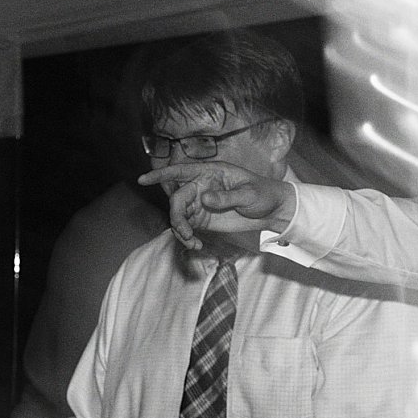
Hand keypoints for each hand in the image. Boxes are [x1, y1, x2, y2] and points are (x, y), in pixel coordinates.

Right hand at [138, 162, 292, 249]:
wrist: (273, 211)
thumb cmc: (264, 194)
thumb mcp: (249, 194)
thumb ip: (226, 197)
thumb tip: (205, 199)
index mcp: (210, 173)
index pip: (181, 171)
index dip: (161, 174)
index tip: (143, 179)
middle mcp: (200, 187)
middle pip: (177, 199)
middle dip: (176, 216)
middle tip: (184, 231)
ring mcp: (200, 204)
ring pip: (179, 215)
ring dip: (180, 230)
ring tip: (192, 241)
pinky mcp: (202, 219)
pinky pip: (186, 228)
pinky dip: (187, 238)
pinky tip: (197, 246)